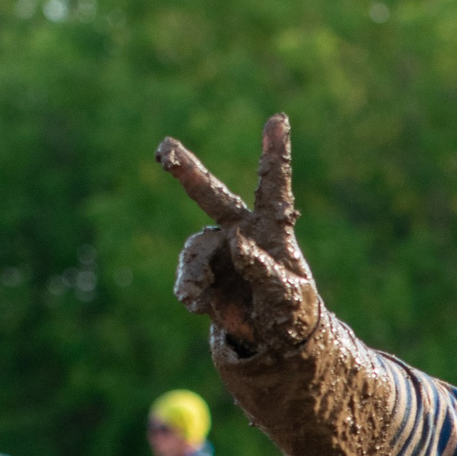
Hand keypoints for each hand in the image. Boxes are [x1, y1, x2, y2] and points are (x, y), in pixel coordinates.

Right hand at [157, 114, 322, 352]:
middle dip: (188, 171)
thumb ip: (263, 269)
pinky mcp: (204, 272)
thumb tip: (237, 242)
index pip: (273, 185)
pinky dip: (191, 290)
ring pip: (195, 250)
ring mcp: (219, 250)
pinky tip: (197, 305)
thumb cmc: (291, 310)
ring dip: (194, 273)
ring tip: (196, 300)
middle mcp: (241, 231)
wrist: (273, 337)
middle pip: (212, 195)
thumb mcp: (285, 295)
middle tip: (165, 149)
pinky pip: (189, 276)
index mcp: (272, 228)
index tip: (279, 118)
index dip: (275, 152)